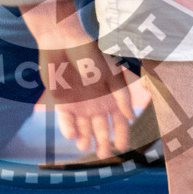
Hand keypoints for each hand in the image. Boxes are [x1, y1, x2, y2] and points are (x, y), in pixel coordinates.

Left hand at [22, 0, 134, 159]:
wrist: (62, 39)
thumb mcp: (111, 73)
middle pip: (101, 128)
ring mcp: (78, 103)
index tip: (121, 147)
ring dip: (85, 138)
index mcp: (111, 96)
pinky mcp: (61, 101)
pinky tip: (72, 136)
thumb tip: (131, 117)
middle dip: (102, 142)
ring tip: (85, 148)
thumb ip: (121, 95)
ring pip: (83, 128)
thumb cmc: (90, 52)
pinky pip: (65, 119)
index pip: (120, 120)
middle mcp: (96, 102)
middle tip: (102, 154)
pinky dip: (68, 128)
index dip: (122, 134)